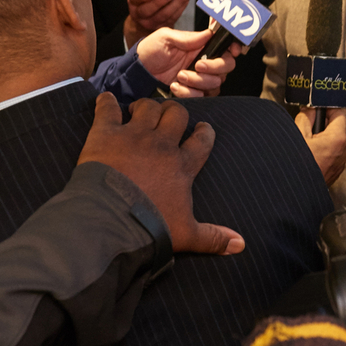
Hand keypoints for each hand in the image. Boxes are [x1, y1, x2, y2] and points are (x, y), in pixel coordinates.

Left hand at [77, 91, 243, 254]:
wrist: (110, 221)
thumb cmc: (149, 228)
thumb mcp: (186, 234)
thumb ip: (213, 238)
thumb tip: (240, 245)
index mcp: (181, 166)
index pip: (201, 141)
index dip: (204, 133)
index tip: (204, 128)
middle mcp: (161, 145)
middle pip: (176, 114)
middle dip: (175, 112)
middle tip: (169, 117)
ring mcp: (133, 136)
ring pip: (148, 107)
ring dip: (146, 106)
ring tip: (140, 111)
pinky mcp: (106, 134)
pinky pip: (108, 109)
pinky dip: (106, 102)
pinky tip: (105, 99)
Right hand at [124, 0, 195, 45]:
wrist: (147, 17)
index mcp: (134, 1)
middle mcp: (139, 14)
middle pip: (149, 10)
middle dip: (161, 1)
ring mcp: (150, 24)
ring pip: (163, 15)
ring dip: (177, 4)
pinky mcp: (161, 29)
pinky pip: (172, 19)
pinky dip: (180, 9)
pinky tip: (187, 0)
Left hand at [136, 27, 239, 96]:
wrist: (137, 73)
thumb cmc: (149, 51)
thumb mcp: (166, 37)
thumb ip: (188, 38)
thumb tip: (209, 33)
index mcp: (200, 46)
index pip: (225, 47)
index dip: (233, 49)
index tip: (232, 51)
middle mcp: (203, 62)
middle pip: (226, 67)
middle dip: (215, 67)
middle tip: (197, 65)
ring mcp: (199, 79)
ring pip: (215, 84)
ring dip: (197, 81)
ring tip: (179, 75)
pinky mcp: (192, 93)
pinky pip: (201, 96)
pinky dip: (188, 93)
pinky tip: (175, 86)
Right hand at [296, 106, 345, 186]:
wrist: (294, 194)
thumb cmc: (296, 168)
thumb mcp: (297, 135)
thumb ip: (305, 117)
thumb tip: (309, 110)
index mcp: (337, 139)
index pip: (340, 112)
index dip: (327, 106)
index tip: (317, 106)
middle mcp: (343, 152)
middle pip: (336, 127)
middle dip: (322, 123)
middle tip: (306, 124)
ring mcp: (340, 163)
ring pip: (333, 142)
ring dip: (321, 138)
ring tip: (305, 142)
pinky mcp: (334, 172)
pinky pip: (331, 155)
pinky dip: (321, 151)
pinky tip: (308, 154)